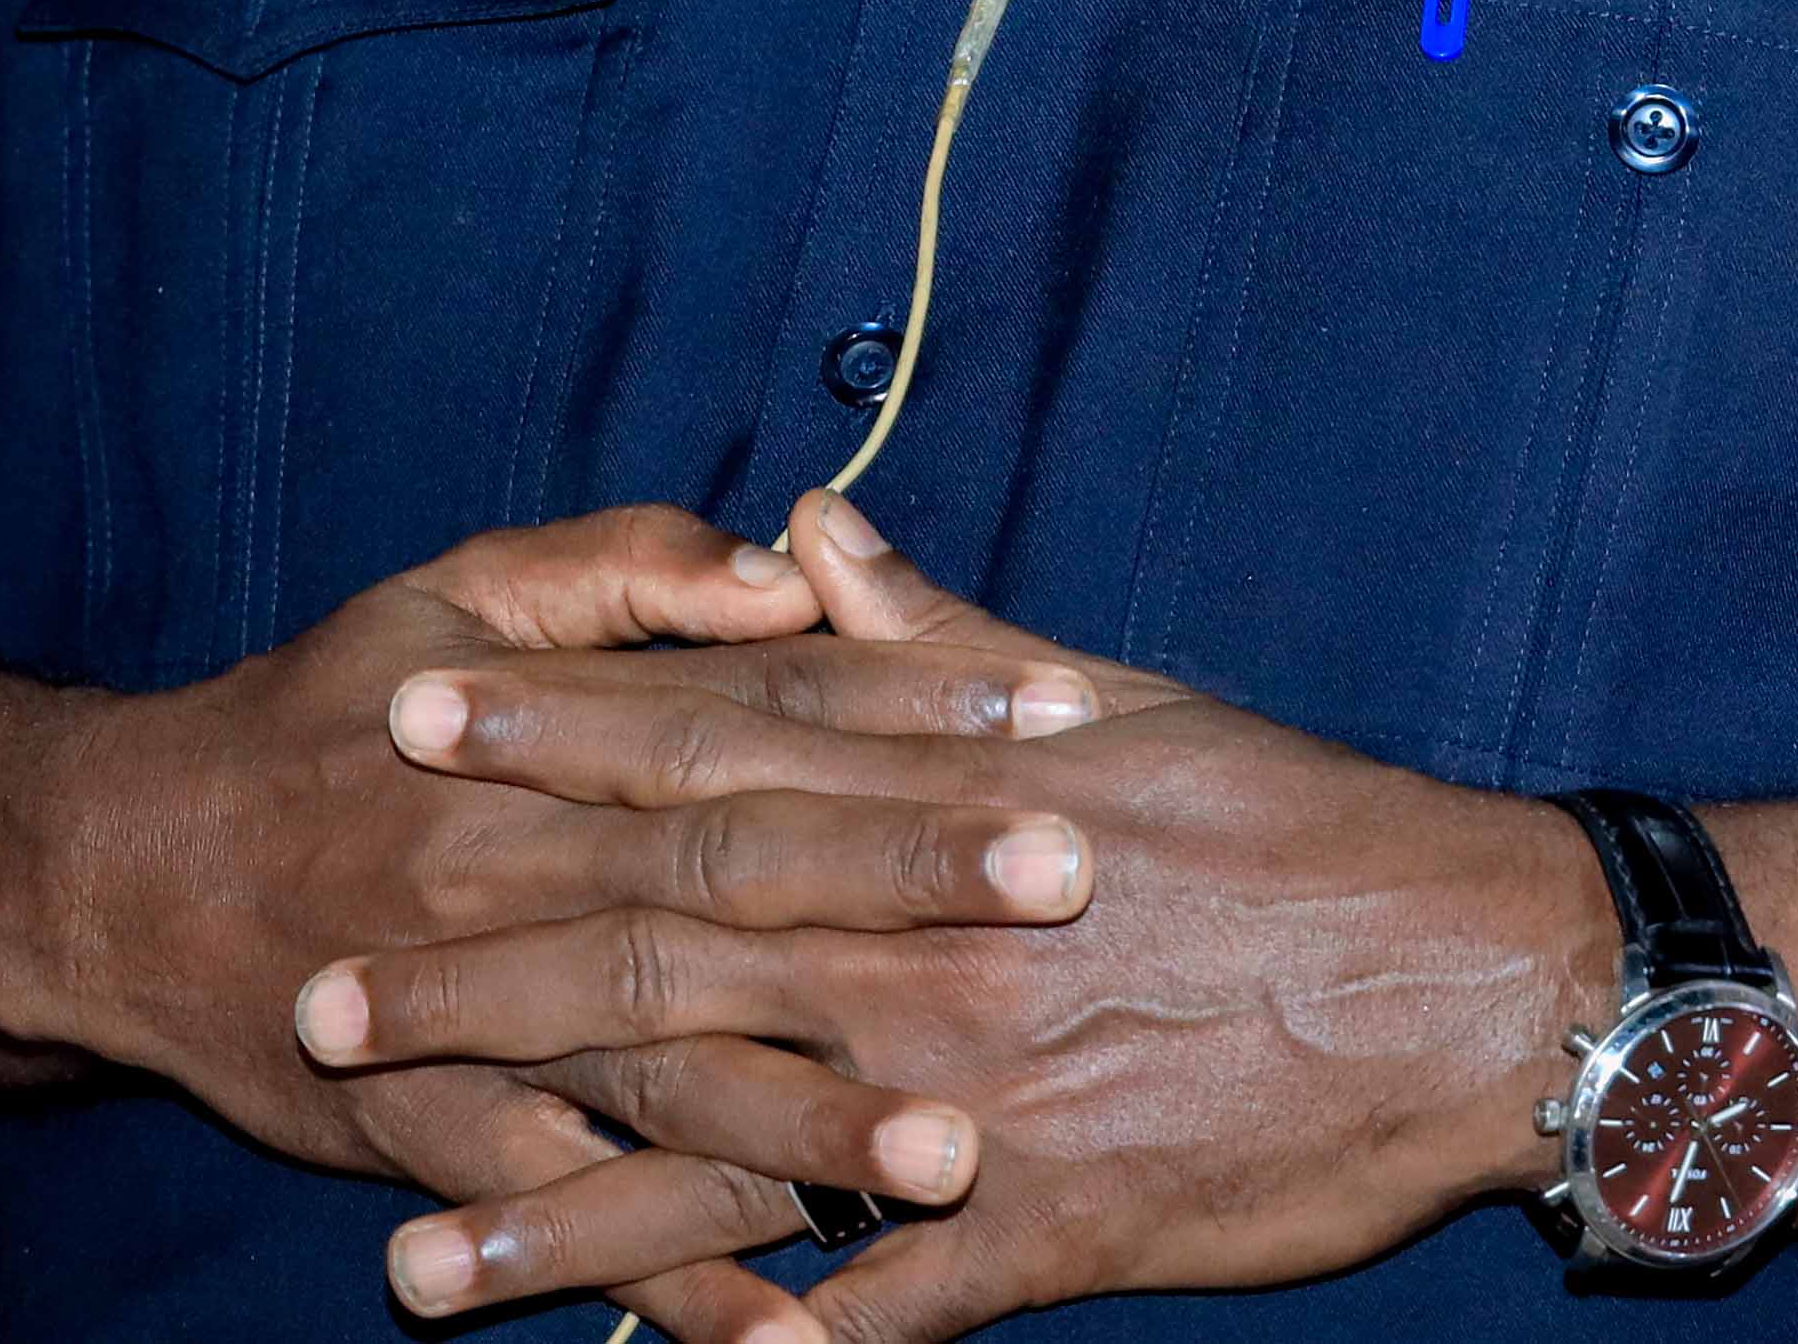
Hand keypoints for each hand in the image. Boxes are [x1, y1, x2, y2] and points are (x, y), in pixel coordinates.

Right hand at [0, 505, 1089, 1343]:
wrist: (121, 875)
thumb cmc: (322, 712)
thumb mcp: (457, 592)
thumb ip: (627, 571)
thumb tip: (790, 560)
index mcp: (555, 731)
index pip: (769, 703)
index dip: (916, 699)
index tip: (1066, 706)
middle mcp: (526, 866)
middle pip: (741, 871)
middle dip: (908, 878)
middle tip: (1071, 883)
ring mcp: (482, 1018)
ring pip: (666, 1067)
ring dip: (812, 1117)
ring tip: (957, 1149)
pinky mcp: (437, 1139)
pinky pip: (572, 1220)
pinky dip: (676, 1282)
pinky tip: (795, 1338)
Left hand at [308, 494, 1615, 1343]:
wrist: (1484, 975)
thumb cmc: (1303, 827)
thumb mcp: (1116, 699)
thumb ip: (935, 635)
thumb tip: (805, 532)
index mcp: (942, 801)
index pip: (704, 750)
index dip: (548, 735)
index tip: (406, 719)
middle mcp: (931, 939)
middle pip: (664, 954)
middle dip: (476, 980)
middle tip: (313, 995)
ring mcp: (985, 1092)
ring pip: (733, 1160)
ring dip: (563, 1218)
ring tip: (405, 1265)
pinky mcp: (1056, 1227)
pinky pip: (891, 1310)